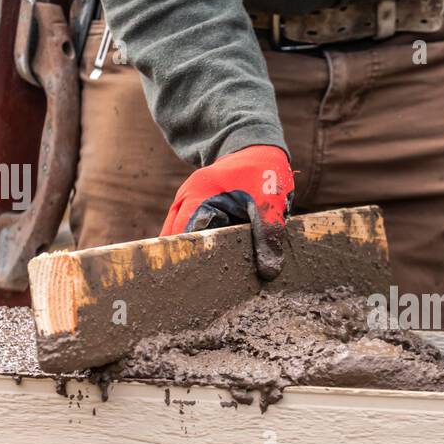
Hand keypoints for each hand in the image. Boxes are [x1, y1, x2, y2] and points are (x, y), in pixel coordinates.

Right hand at [161, 145, 293, 280]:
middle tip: (185, 295)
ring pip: (175, 236)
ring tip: (188, 288)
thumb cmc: (263, 173)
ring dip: (184, 256)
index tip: (190, 287)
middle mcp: (185, 198)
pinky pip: (185, 231)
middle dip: (179, 264)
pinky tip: (200, 269)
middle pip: (172, 239)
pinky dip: (191, 247)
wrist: (257, 149)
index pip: (184, 237)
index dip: (186, 262)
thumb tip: (268, 273)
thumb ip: (270, 236)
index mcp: (199, 195)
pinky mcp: (191, 207)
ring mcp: (185, 201)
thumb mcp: (271, 204)